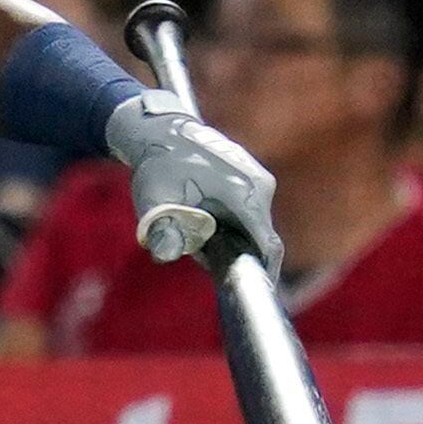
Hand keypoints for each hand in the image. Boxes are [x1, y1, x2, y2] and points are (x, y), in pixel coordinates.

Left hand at [111, 91, 279, 270]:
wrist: (159, 130)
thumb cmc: (156, 165)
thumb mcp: (153, 201)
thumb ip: (162, 230)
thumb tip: (168, 254)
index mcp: (246, 192)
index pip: (269, 246)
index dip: (262, 274)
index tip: (248, 293)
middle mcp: (260, 185)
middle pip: (259, 238)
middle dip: (233, 256)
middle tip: (199, 256)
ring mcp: (258, 179)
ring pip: (251, 226)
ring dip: (228, 240)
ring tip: (193, 232)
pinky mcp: (251, 178)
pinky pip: (247, 213)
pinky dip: (228, 225)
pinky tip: (200, 221)